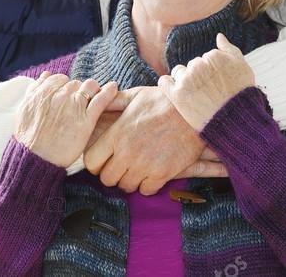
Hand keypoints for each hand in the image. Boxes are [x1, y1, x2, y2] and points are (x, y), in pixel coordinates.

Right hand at [14, 71, 118, 167]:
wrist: (36, 159)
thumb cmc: (28, 138)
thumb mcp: (24, 109)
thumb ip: (34, 90)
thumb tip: (46, 75)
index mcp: (44, 92)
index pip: (61, 79)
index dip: (65, 87)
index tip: (68, 95)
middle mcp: (60, 95)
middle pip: (75, 83)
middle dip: (78, 90)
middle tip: (79, 102)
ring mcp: (74, 106)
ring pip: (89, 86)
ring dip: (92, 90)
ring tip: (94, 97)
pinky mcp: (87, 119)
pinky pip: (101, 99)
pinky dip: (109, 91)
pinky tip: (113, 88)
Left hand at [83, 85, 223, 194]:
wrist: (194, 110)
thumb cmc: (164, 101)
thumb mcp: (136, 95)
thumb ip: (115, 101)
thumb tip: (99, 98)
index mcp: (117, 134)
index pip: (91, 161)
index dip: (95, 163)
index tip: (104, 160)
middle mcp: (127, 153)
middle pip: (106, 179)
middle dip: (112, 174)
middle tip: (121, 167)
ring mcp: (145, 165)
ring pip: (126, 187)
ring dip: (130, 180)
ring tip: (137, 169)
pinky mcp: (162, 174)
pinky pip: (146, 191)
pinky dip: (148, 185)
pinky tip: (152, 173)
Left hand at [157, 33, 255, 130]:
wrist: (236, 121)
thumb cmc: (241, 94)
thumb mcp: (242, 66)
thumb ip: (229, 48)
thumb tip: (219, 36)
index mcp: (213, 56)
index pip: (205, 59)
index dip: (211, 71)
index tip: (217, 82)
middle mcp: (198, 66)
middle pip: (192, 65)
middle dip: (198, 76)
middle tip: (208, 91)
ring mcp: (186, 80)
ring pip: (178, 73)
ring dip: (184, 80)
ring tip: (197, 95)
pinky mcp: (177, 95)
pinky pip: (164, 82)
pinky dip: (168, 85)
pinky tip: (177, 92)